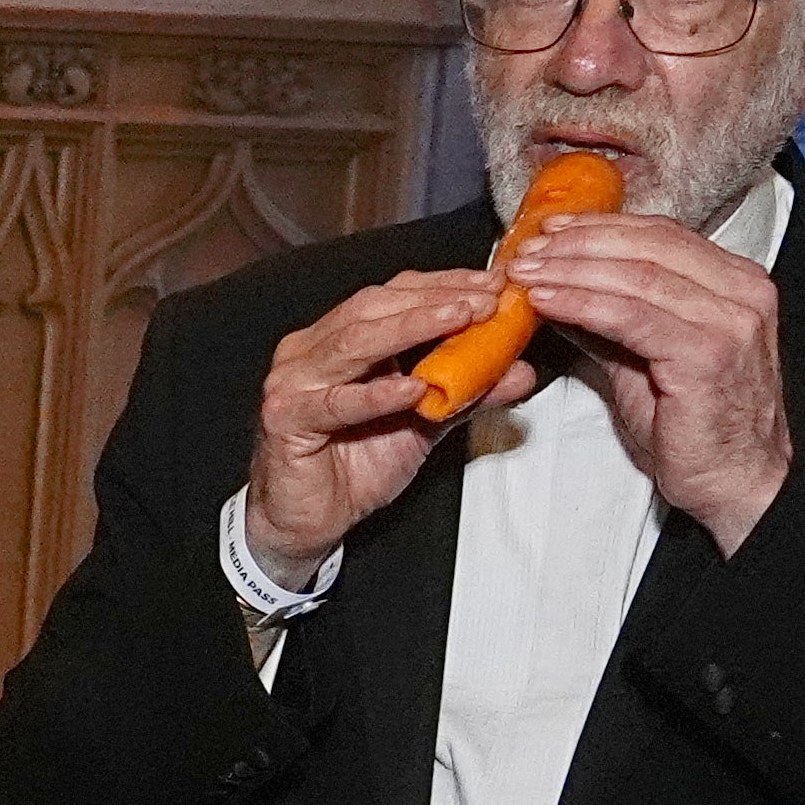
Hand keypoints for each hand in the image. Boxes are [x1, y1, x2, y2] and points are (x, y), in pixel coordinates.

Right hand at [245, 265, 516, 580]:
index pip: (395, 295)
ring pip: (354, 342)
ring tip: (457, 320)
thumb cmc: (354, 466)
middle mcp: (312, 349)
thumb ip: (468, 392)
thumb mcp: (426, 422)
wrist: (309, 520)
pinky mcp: (285, 417)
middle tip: (484, 300)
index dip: (444, 284)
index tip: (493, 284)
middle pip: (374, 307)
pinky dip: (376, 394)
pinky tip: (412, 388)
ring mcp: (294, 380)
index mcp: (341, 338)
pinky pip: (335, 402)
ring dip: (411, 328)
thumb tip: (519, 371)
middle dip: (435, 299)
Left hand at [506, 211, 795, 549]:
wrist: (735, 483)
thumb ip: (611, 319)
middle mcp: (741, 291)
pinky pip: (631, 315)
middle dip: (579, 242)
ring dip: (571, 269)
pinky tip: (547, 301)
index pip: (661, 235)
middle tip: (528, 248)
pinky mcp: (707, 352)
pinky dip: (581, 303)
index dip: (601, 227)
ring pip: (636, 275)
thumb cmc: (697, 429)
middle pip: (648, 245)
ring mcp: (730, 319)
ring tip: (526, 273)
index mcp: (735, 283)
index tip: (551, 229)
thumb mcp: (645, 360)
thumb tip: (559, 289)